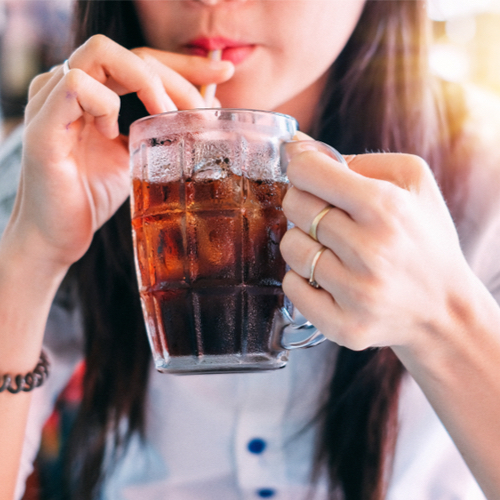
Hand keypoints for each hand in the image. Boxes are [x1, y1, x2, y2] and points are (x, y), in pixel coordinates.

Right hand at [8, 35, 233, 267]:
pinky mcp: (42, 128)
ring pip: (101, 54)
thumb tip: (206, 110)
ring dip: (146, 82)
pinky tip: (111, 134)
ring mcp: (51, 103)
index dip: (184, 64)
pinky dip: (104, 104)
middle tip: (202, 110)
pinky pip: (74, 87)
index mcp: (93, 93)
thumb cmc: (93, 196)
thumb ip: (161, 130)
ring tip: (163, 118)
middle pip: (129, 52)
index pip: (142, 59)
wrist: (57, 237)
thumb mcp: (138, 157)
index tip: (222, 74)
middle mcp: (69, 88)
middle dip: (177, 75)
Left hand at [280, 137, 470, 351]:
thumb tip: (298, 147)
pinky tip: (327, 277)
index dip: (302, 168)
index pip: (308, 171)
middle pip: (294, 206)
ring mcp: (356, 293)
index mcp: (386, 207)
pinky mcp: (345, 326)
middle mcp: (370, 251)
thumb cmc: (424, 239)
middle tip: (325, 215)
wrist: (444, 309)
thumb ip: (357, 159)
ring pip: (290, 248)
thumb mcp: (412, 182)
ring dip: (303, 243)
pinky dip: (301, 279)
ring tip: (331, 249)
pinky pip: (291, 288)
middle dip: (303, 203)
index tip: (309, 174)